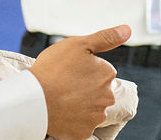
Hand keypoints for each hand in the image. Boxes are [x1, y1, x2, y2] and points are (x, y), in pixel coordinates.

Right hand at [29, 24, 130, 139]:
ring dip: (80, 105)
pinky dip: (73, 121)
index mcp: (107, 75)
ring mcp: (95, 117)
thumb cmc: (53, 69)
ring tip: (61, 99)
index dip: (84, 70)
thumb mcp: (79, 44)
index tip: (70, 71)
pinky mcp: (84, 133)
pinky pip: (81, 125)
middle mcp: (107, 97)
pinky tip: (62, 112)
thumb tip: (127, 30)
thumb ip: (106, 37)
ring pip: (91, 109)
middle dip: (85, 88)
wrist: (33, 99)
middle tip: (65, 85)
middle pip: (98, 91)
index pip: (101, 71)